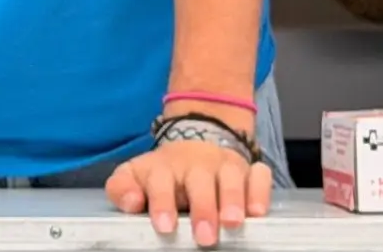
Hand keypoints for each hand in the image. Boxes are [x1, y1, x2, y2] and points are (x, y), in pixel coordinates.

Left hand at [107, 140, 272, 247]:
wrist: (194, 144)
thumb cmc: (163, 174)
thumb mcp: (135, 176)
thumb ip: (122, 189)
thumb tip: (131, 202)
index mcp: (164, 167)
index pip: (161, 181)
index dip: (162, 202)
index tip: (164, 226)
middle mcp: (196, 164)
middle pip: (200, 181)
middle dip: (203, 208)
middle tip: (204, 237)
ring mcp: (224, 165)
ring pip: (231, 176)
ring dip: (233, 199)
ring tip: (232, 223)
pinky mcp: (248, 170)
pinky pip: (259, 175)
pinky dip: (260, 191)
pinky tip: (258, 212)